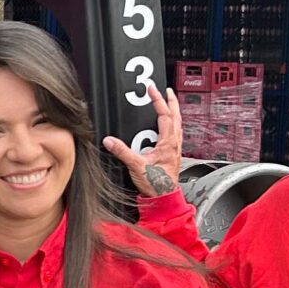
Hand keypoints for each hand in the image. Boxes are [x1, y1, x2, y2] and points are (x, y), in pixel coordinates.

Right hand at [103, 83, 183, 198]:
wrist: (163, 198)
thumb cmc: (155, 185)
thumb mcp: (136, 166)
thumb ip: (122, 152)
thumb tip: (110, 140)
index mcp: (168, 142)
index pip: (164, 115)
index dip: (158, 100)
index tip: (152, 89)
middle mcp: (174, 144)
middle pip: (176, 116)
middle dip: (172, 101)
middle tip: (167, 90)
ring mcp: (176, 149)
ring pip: (178, 124)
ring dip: (174, 112)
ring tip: (169, 104)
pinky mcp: (174, 155)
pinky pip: (176, 134)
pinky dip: (174, 125)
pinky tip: (169, 128)